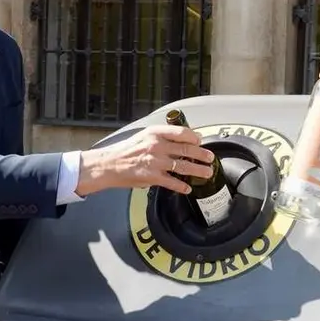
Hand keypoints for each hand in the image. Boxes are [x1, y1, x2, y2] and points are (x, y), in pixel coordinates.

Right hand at [75, 124, 213, 195]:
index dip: (194, 137)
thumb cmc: (125, 151)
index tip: (201, 141)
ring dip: (198, 170)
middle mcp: (156, 146)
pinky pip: (172, 182)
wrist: (108, 164)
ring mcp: (155, 162)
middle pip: (186, 149)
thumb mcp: (143, 136)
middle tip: (210, 158)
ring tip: (207, 173)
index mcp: (154, 133)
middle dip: (201, 154)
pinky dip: (182, 186)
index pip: (181, 132)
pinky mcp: (152, 177)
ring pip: (183, 166)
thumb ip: (160, 137)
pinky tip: (187, 188)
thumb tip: (179, 140)